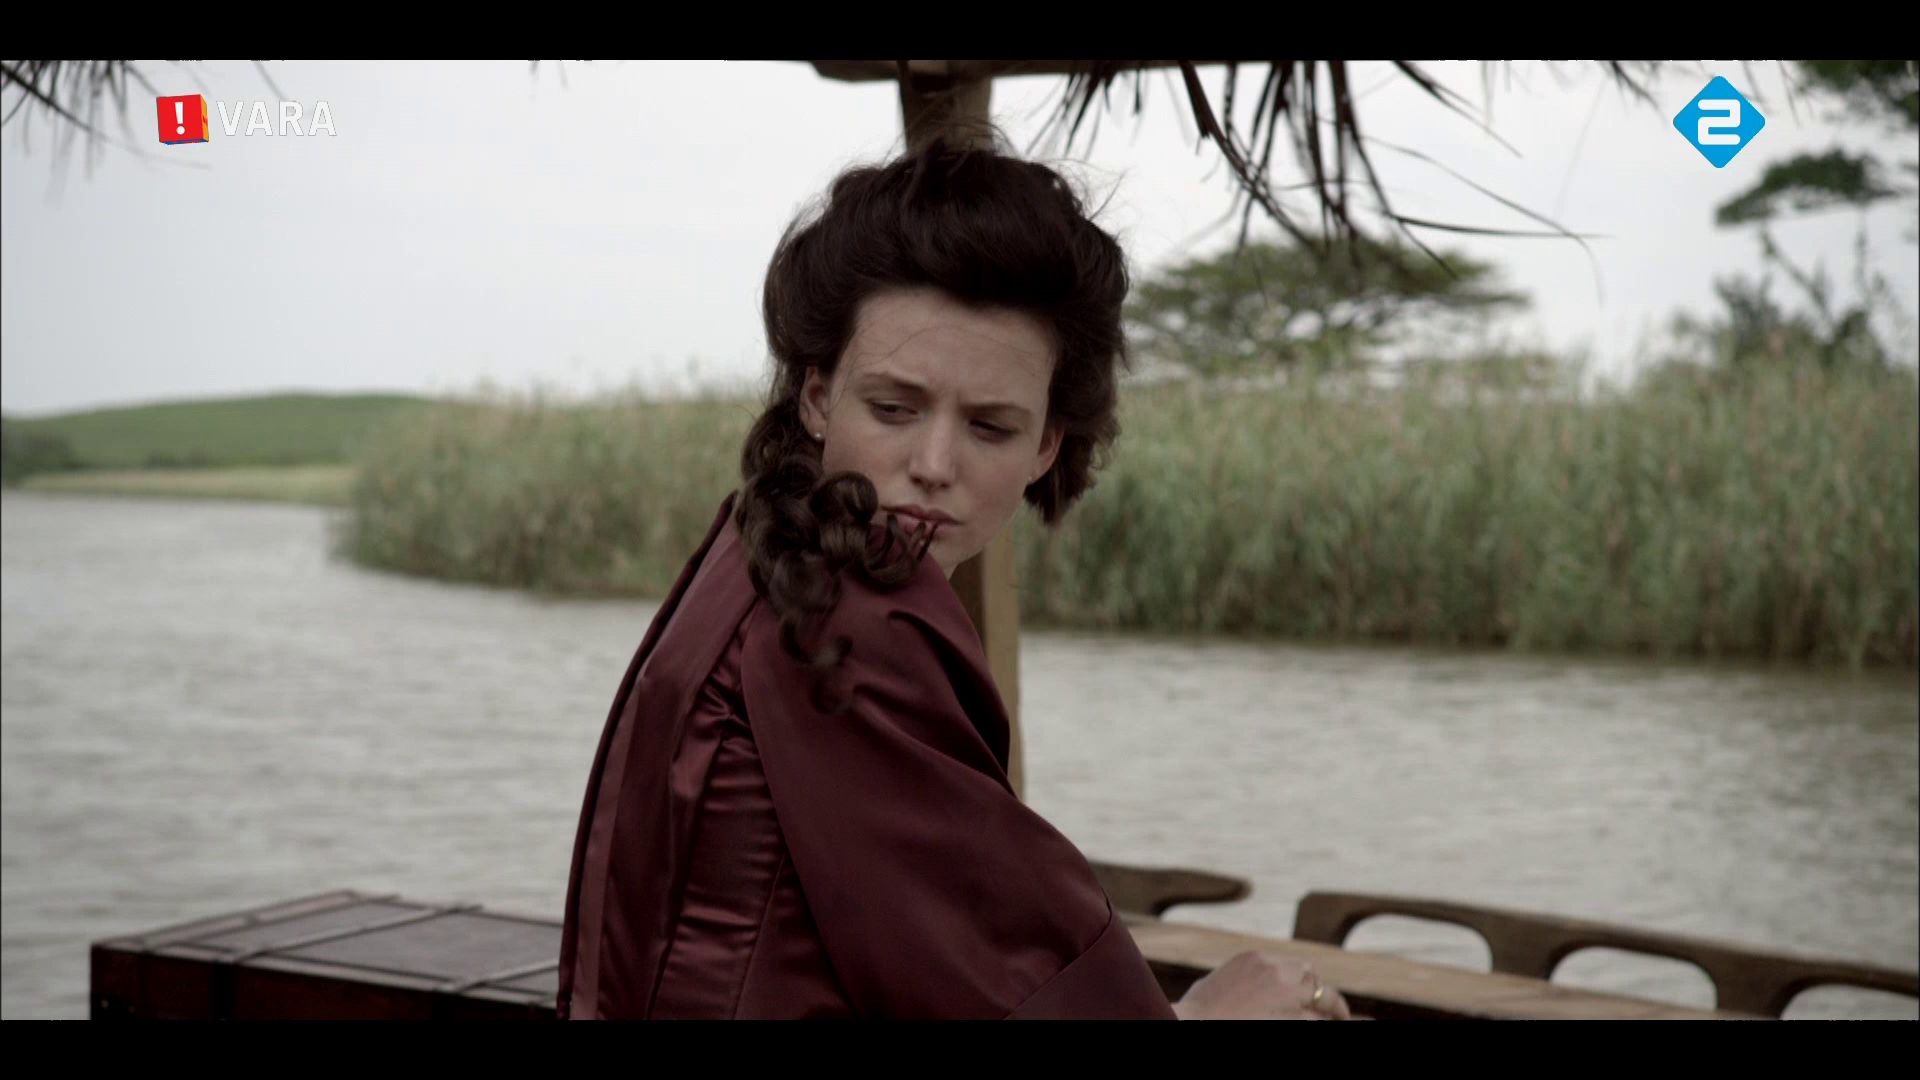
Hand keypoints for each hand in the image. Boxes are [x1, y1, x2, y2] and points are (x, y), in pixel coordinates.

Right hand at [1172, 950, 1354, 1019]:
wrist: (1191, 1022)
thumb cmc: (1195, 1013)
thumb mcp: (1214, 985)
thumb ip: (1239, 981)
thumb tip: (1243, 987)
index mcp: (1254, 960)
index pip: (1290, 966)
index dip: (1302, 981)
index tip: (1309, 992)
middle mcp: (1275, 971)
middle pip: (1310, 976)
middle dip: (1322, 992)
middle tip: (1334, 1009)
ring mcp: (1286, 994)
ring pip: (1323, 997)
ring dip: (1334, 1009)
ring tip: (1342, 1017)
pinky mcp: (1293, 1017)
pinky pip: (1317, 1019)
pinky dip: (1331, 1020)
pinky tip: (1350, 1022)